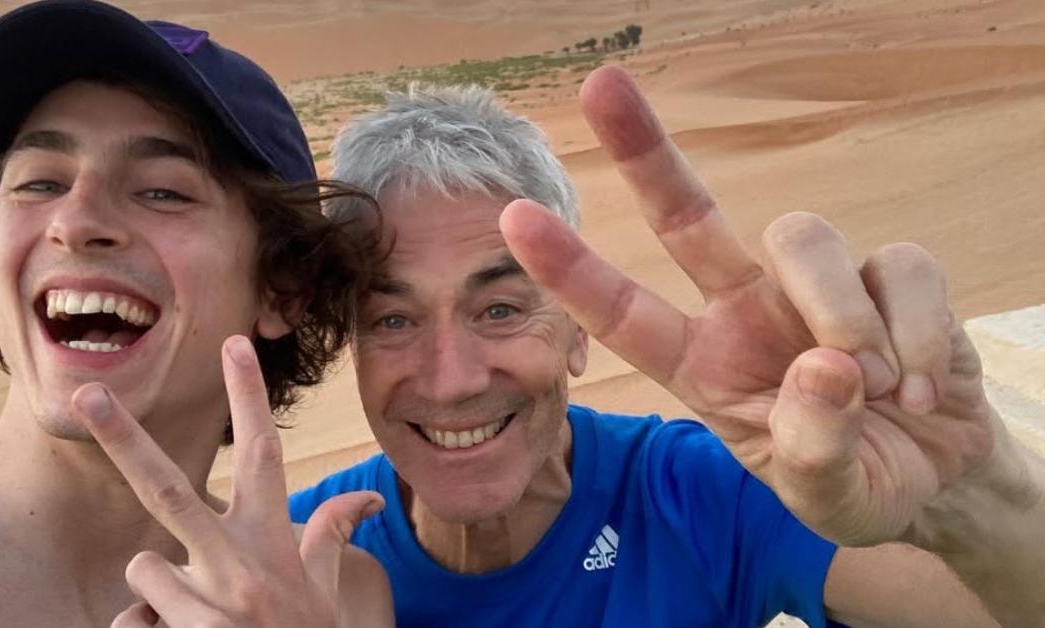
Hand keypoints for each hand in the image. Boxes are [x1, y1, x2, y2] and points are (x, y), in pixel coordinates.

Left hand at [71, 335, 386, 626]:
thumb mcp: (326, 593)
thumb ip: (332, 538)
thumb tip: (371, 497)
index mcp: (273, 545)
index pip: (263, 457)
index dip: (248, 399)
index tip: (234, 344)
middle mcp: (239, 566)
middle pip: (169, 489)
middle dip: (124, 439)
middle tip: (87, 396)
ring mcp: (208, 605)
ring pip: (144, 569)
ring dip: (161, 591)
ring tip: (201, 619)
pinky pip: (133, 620)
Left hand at [500, 66, 997, 545]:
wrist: (937, 478)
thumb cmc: (854, 482)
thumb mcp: (824, 498)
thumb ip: (814, 450)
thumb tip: (826, 367)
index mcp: (703, 366)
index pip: (624, 313)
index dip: (572, 268)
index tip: (515, 217)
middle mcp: (746, 311)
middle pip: (688, 216)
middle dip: (646, 152)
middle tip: (600, 84)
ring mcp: (814, 286)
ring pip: (799, 236)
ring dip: (842, 317)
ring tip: (882, 390)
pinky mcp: (889, 273)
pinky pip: (898, 267)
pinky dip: (920, 333)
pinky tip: (925, 388)